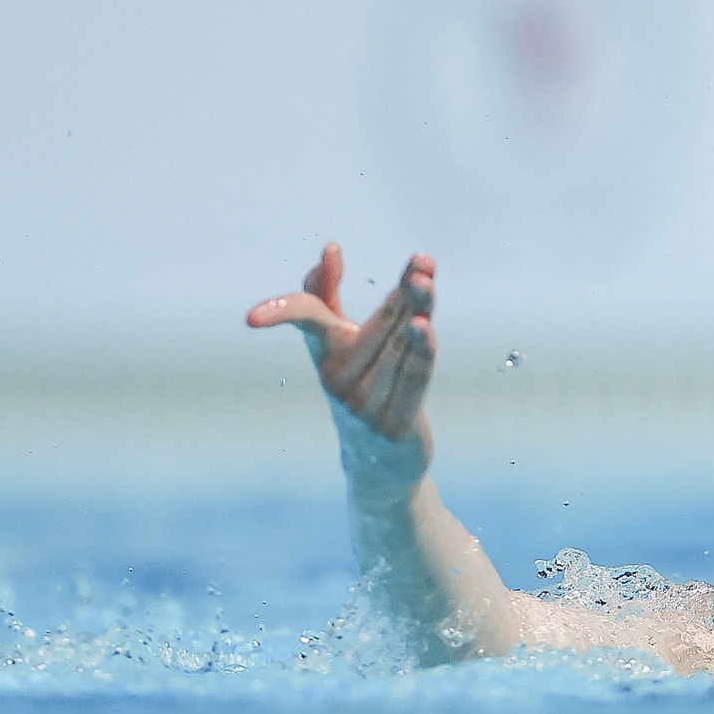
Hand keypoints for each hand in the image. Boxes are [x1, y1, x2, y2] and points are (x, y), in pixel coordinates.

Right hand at [248, 243, 438, 481]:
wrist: (378, 464)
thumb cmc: (361, 387)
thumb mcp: (342, 344)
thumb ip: (330, 297)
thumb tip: (328, 249)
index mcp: (326, 355)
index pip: (309, 319)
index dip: (286, 308)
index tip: (290, 280)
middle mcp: (339, 380)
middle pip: (379, 325)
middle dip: (403, 292)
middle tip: (422, 260)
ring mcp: (364, 406)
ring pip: (399, 348)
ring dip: (419, 311)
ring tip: (426, 280)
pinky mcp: (393, 426)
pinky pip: (412, 380)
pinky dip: (420, 353)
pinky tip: (425, 326)